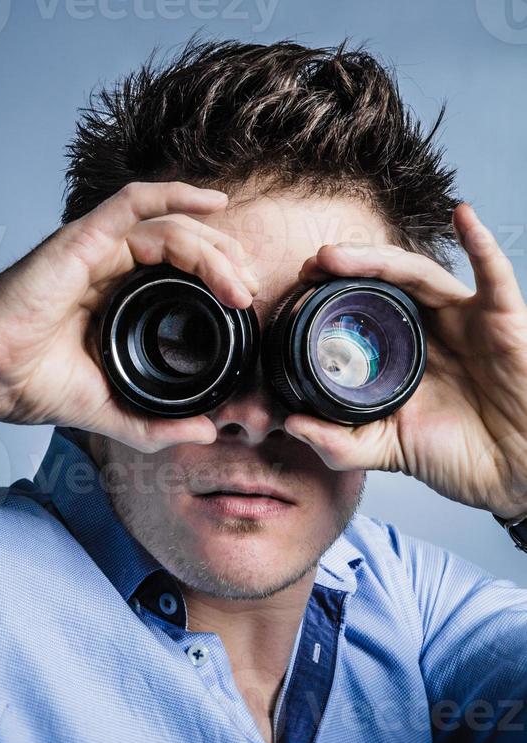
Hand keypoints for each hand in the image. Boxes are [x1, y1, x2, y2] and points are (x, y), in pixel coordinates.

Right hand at [0, 181, 257, 451]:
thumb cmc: (31, 386)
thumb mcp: (110, 410)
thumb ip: (155, 424)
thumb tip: (208, 431)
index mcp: (113, 299)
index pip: (176, 276)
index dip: (215, 284)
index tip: (241, 309)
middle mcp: (107, 268)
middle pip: (182, 247)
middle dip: (224, 264)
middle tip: (248, 295)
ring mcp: (94, 249)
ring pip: (169, 227)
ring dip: (211, 248)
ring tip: (238, 280)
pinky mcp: (82, 239)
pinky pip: (135, 202)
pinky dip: (175, 195)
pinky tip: (213, 203)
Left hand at [284, 202, 526, 519]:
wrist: (512, 473)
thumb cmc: (456, 456)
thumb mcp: (384, 449)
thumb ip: (337, 442)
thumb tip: (290, 424)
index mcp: (400, 351)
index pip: (360, 310)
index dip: (329, 296)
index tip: (294, 292)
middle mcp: (428, 328)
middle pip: (382, 284)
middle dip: (344, 268)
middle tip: (308, 266)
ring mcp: (465, 321)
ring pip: (419, 274)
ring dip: (378, 258)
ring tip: (337, 255)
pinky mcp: (502, 321)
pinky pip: (494, 276)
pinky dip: (481, 244)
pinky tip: (463, 217)